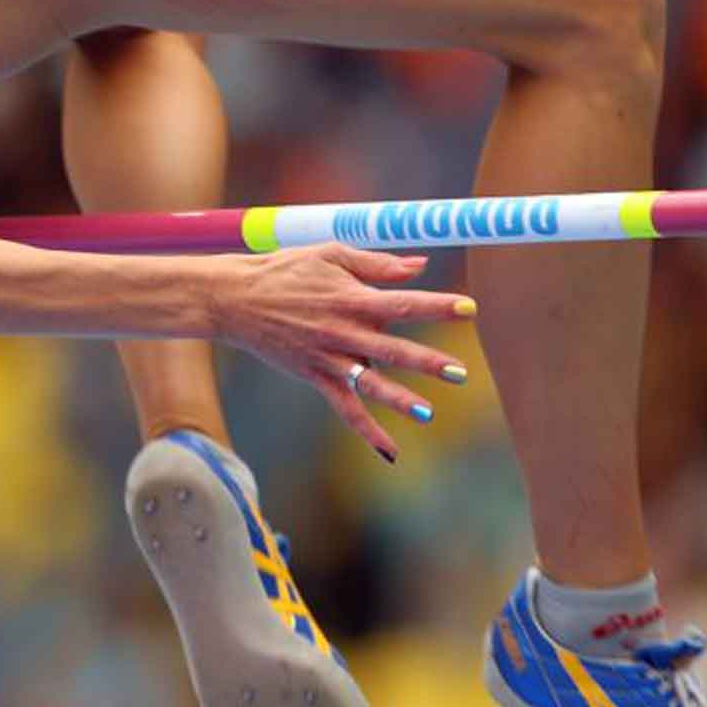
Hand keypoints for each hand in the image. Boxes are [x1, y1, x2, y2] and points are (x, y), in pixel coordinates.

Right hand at [210, 245, 473, 462]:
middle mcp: (343, 331)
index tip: (470, 308)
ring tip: (428, 414)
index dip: (438, 305)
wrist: (235, 299)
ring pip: (370, 384)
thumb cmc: (285, 270)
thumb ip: (377, 263)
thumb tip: (421, 266)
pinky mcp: (316, 376)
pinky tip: (390, 452)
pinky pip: (345, 408)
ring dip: (399, 400)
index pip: (403, 302)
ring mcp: (329, 358)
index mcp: (352, 297)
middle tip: (460, 373)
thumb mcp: (330, 254)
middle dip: (427, 361)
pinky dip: (367, 431)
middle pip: (392, 349)